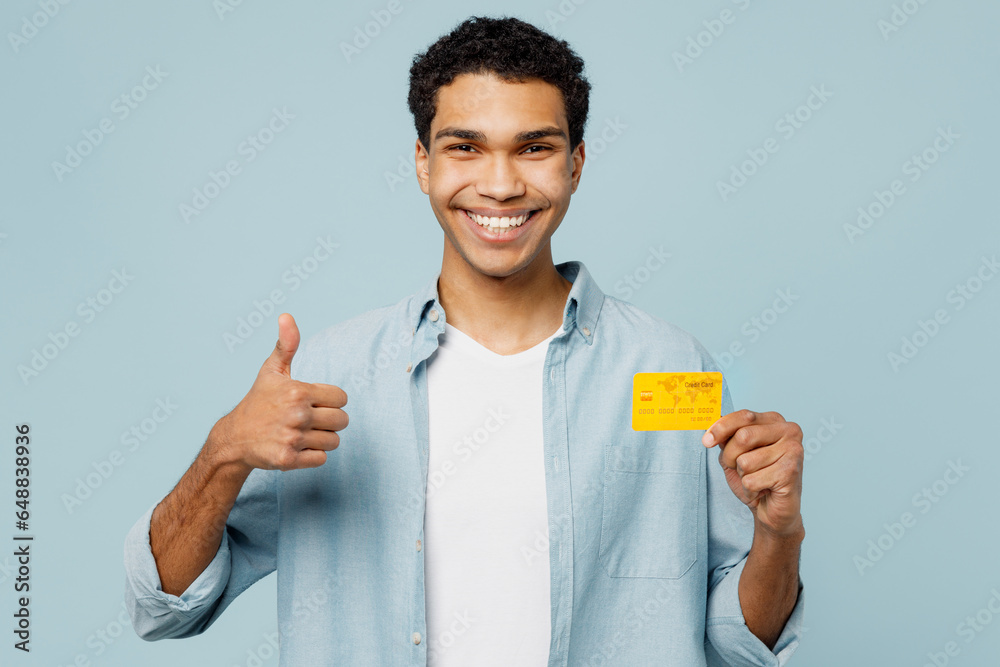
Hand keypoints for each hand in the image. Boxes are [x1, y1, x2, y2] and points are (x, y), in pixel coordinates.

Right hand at [209, 313, 347, 471]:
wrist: (234, 438)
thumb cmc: (258, 401)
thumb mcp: (271, 370)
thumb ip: (286, 344)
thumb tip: (286, 316)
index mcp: (298, 391)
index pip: (342, 398)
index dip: (330, 401)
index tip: (313, 402)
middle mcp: (297, 415)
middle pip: (342, 421)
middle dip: (330, 421)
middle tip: (309, 420)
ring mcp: (292, 438)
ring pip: (334, 441)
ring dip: (322, 439)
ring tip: (302, 433)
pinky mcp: (288, 460)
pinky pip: (321, 459)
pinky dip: (312, 456)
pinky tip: (296, 447)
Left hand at [702, 409, 803, 538]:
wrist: (771, 509)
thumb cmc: (756, 478)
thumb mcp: (735, 453)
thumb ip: (726, 437)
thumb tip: (711, 422)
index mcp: (775, 421)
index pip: (744, 416)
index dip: (720, 428)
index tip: (706, 441)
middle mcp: (788, 431)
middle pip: (742, 436)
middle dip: (730, 457)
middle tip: (738, 468)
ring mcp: (793, 451)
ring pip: (745, 461)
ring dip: (743, 476)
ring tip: (757, 479)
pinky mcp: (791, 472)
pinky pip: (751, 480)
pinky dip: (750, 490)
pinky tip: (762, 490)